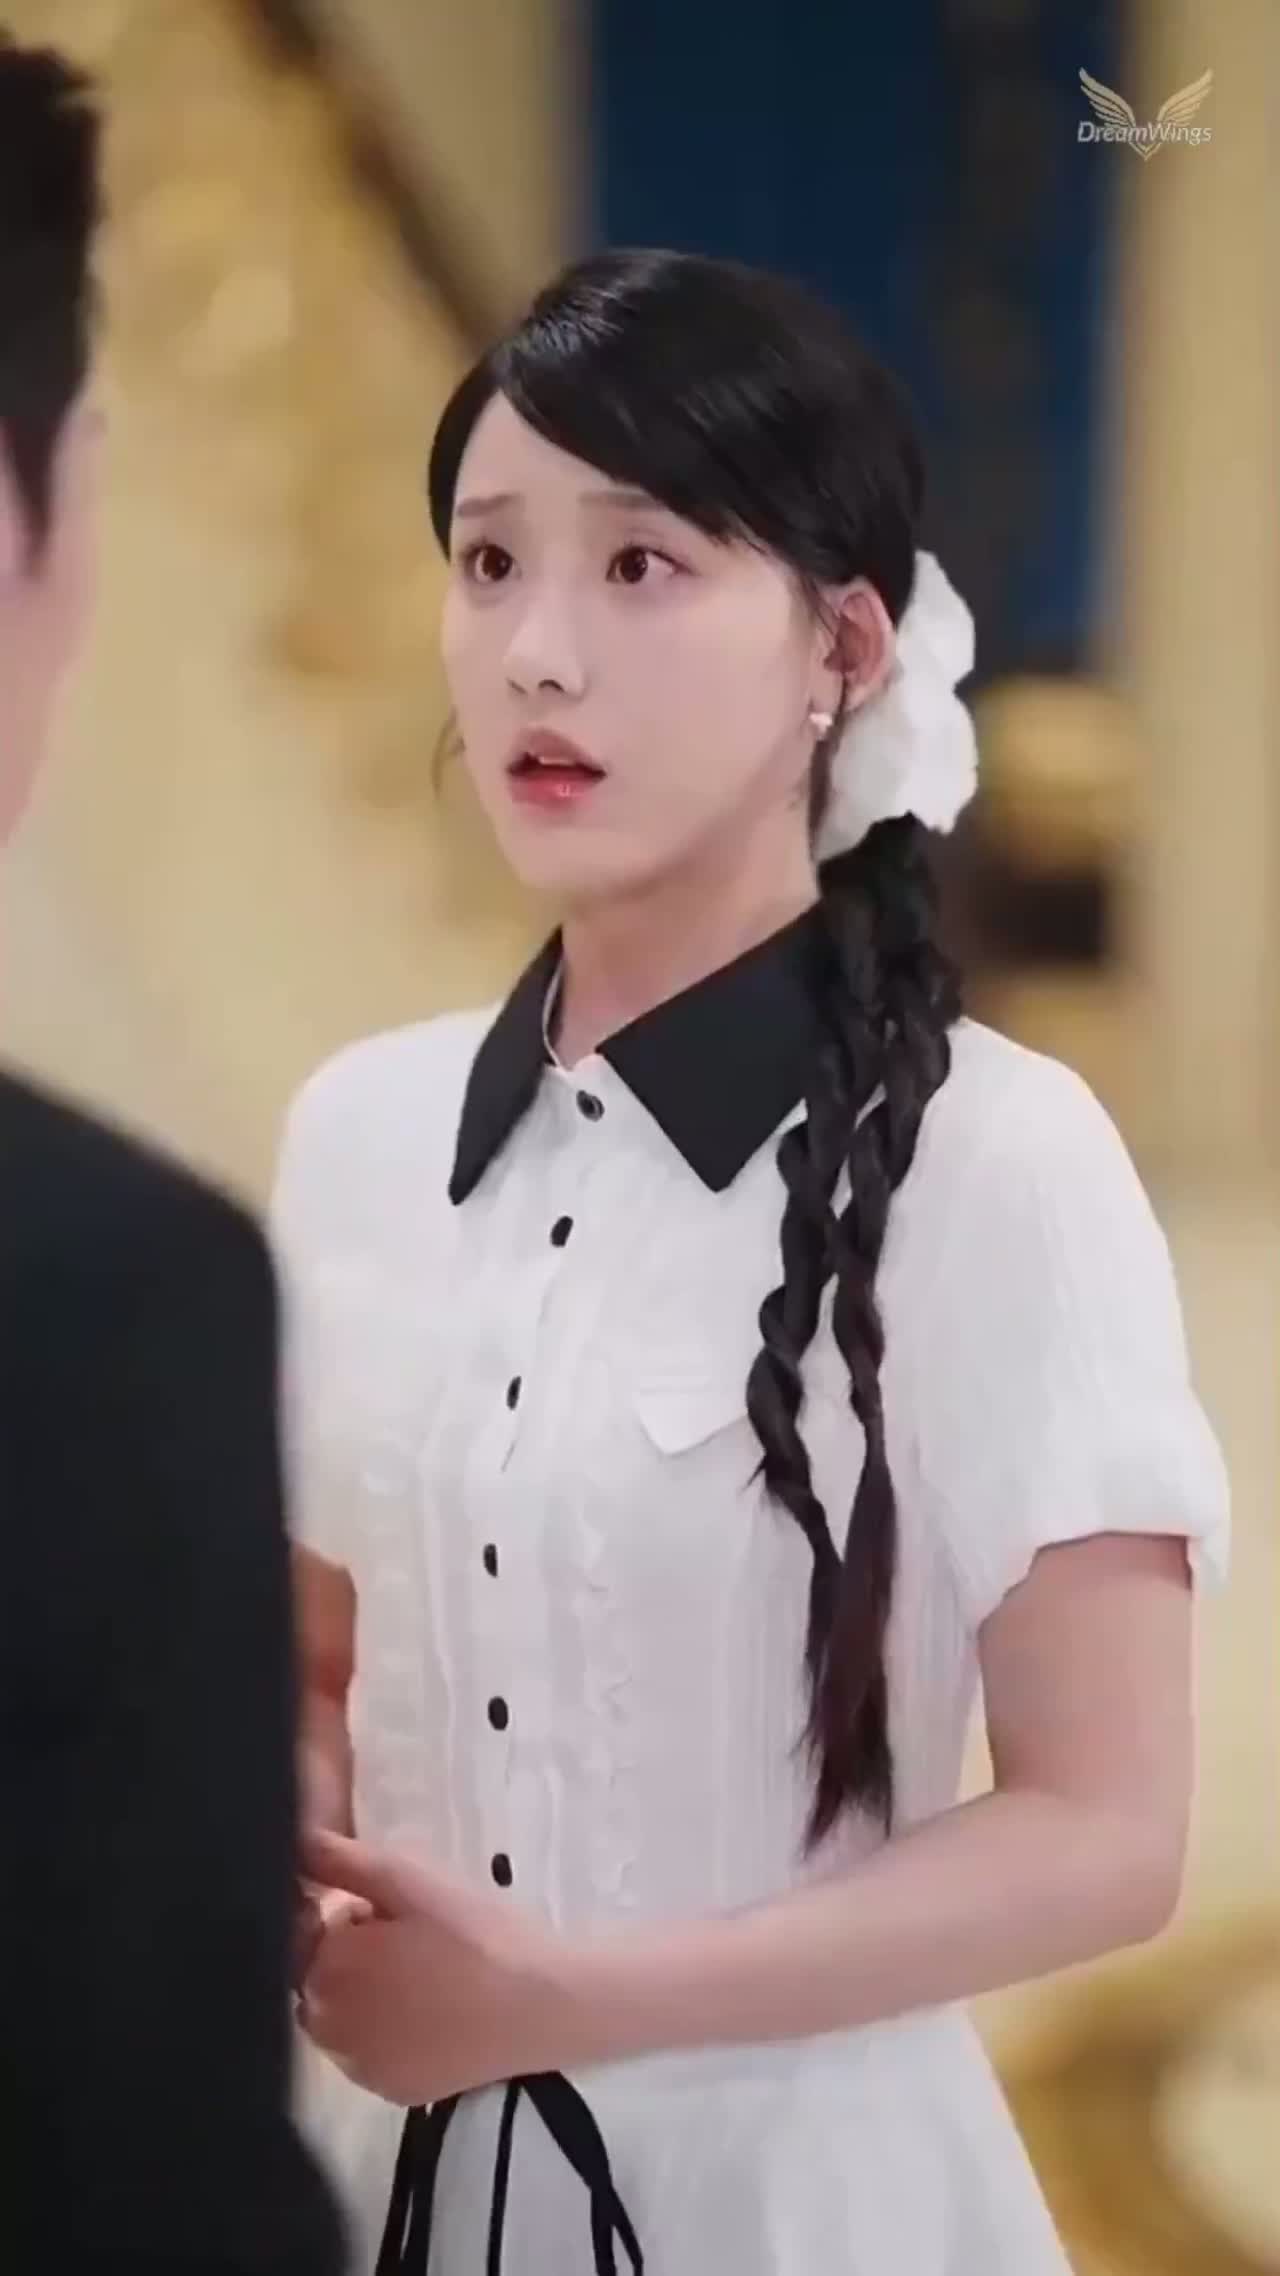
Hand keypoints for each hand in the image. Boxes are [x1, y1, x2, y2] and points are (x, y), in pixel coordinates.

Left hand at [298, 1829, 573, 2104]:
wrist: (538, 2005)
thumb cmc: (474, 1933)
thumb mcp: (410, 1878)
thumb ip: (342, 1859)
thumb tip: (291, 1844)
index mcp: (327, 1969)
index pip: (302, 1934)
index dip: (343, 1915)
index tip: (382, 1909)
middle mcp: (327, 2027)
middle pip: (317, 1979)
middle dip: (348, 1955)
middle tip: (410, 1938)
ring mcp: (357, 2068)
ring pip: (339, 2020)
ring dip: (361, 1996)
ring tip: (422, 1975)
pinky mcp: (389, 2092)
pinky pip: (367, 2055)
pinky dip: (383, 2034)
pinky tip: (428, 2014)